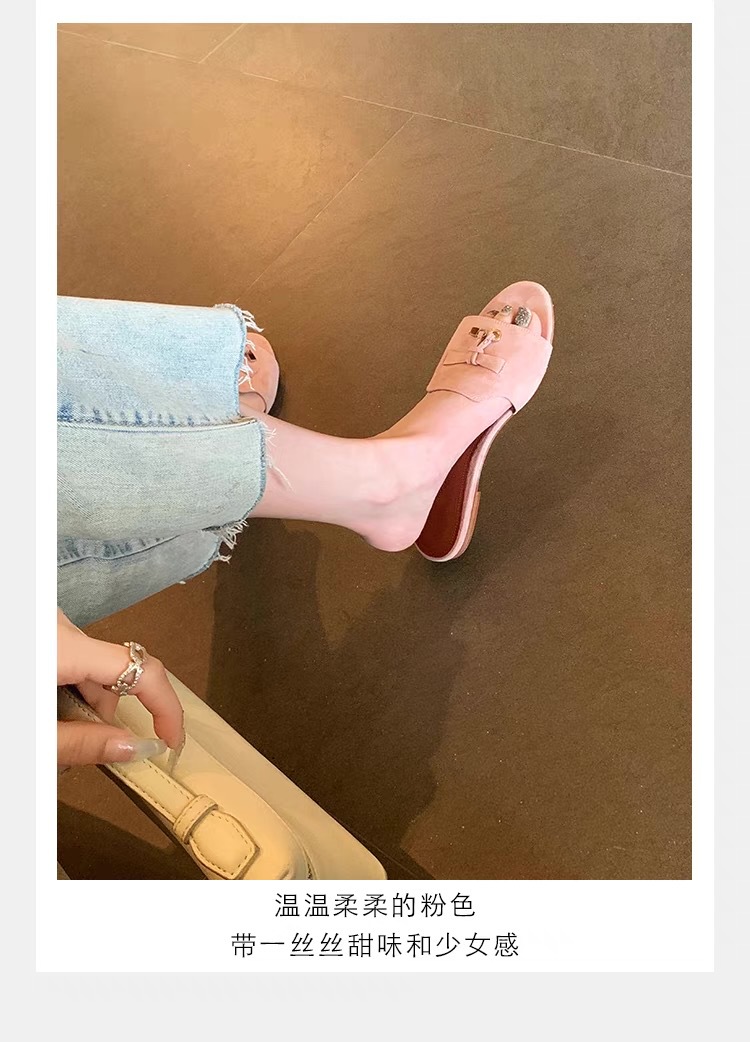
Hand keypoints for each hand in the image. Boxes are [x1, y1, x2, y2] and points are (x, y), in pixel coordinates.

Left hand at [57, 609, 184, 766]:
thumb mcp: (33, 738)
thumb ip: (83, 744)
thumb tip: (136, 748)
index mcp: (61, 648)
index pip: (142, 670)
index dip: (166, 707)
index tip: (172, 737)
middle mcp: (59, 627)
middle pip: (116, 672)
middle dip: (109, 711)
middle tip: (86, 745)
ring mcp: (50, 626)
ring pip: (94, 666)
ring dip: (87, 701)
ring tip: (55, 730)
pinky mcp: (43, 631)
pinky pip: (74, 657)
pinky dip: (70, 687)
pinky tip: (48, 710)